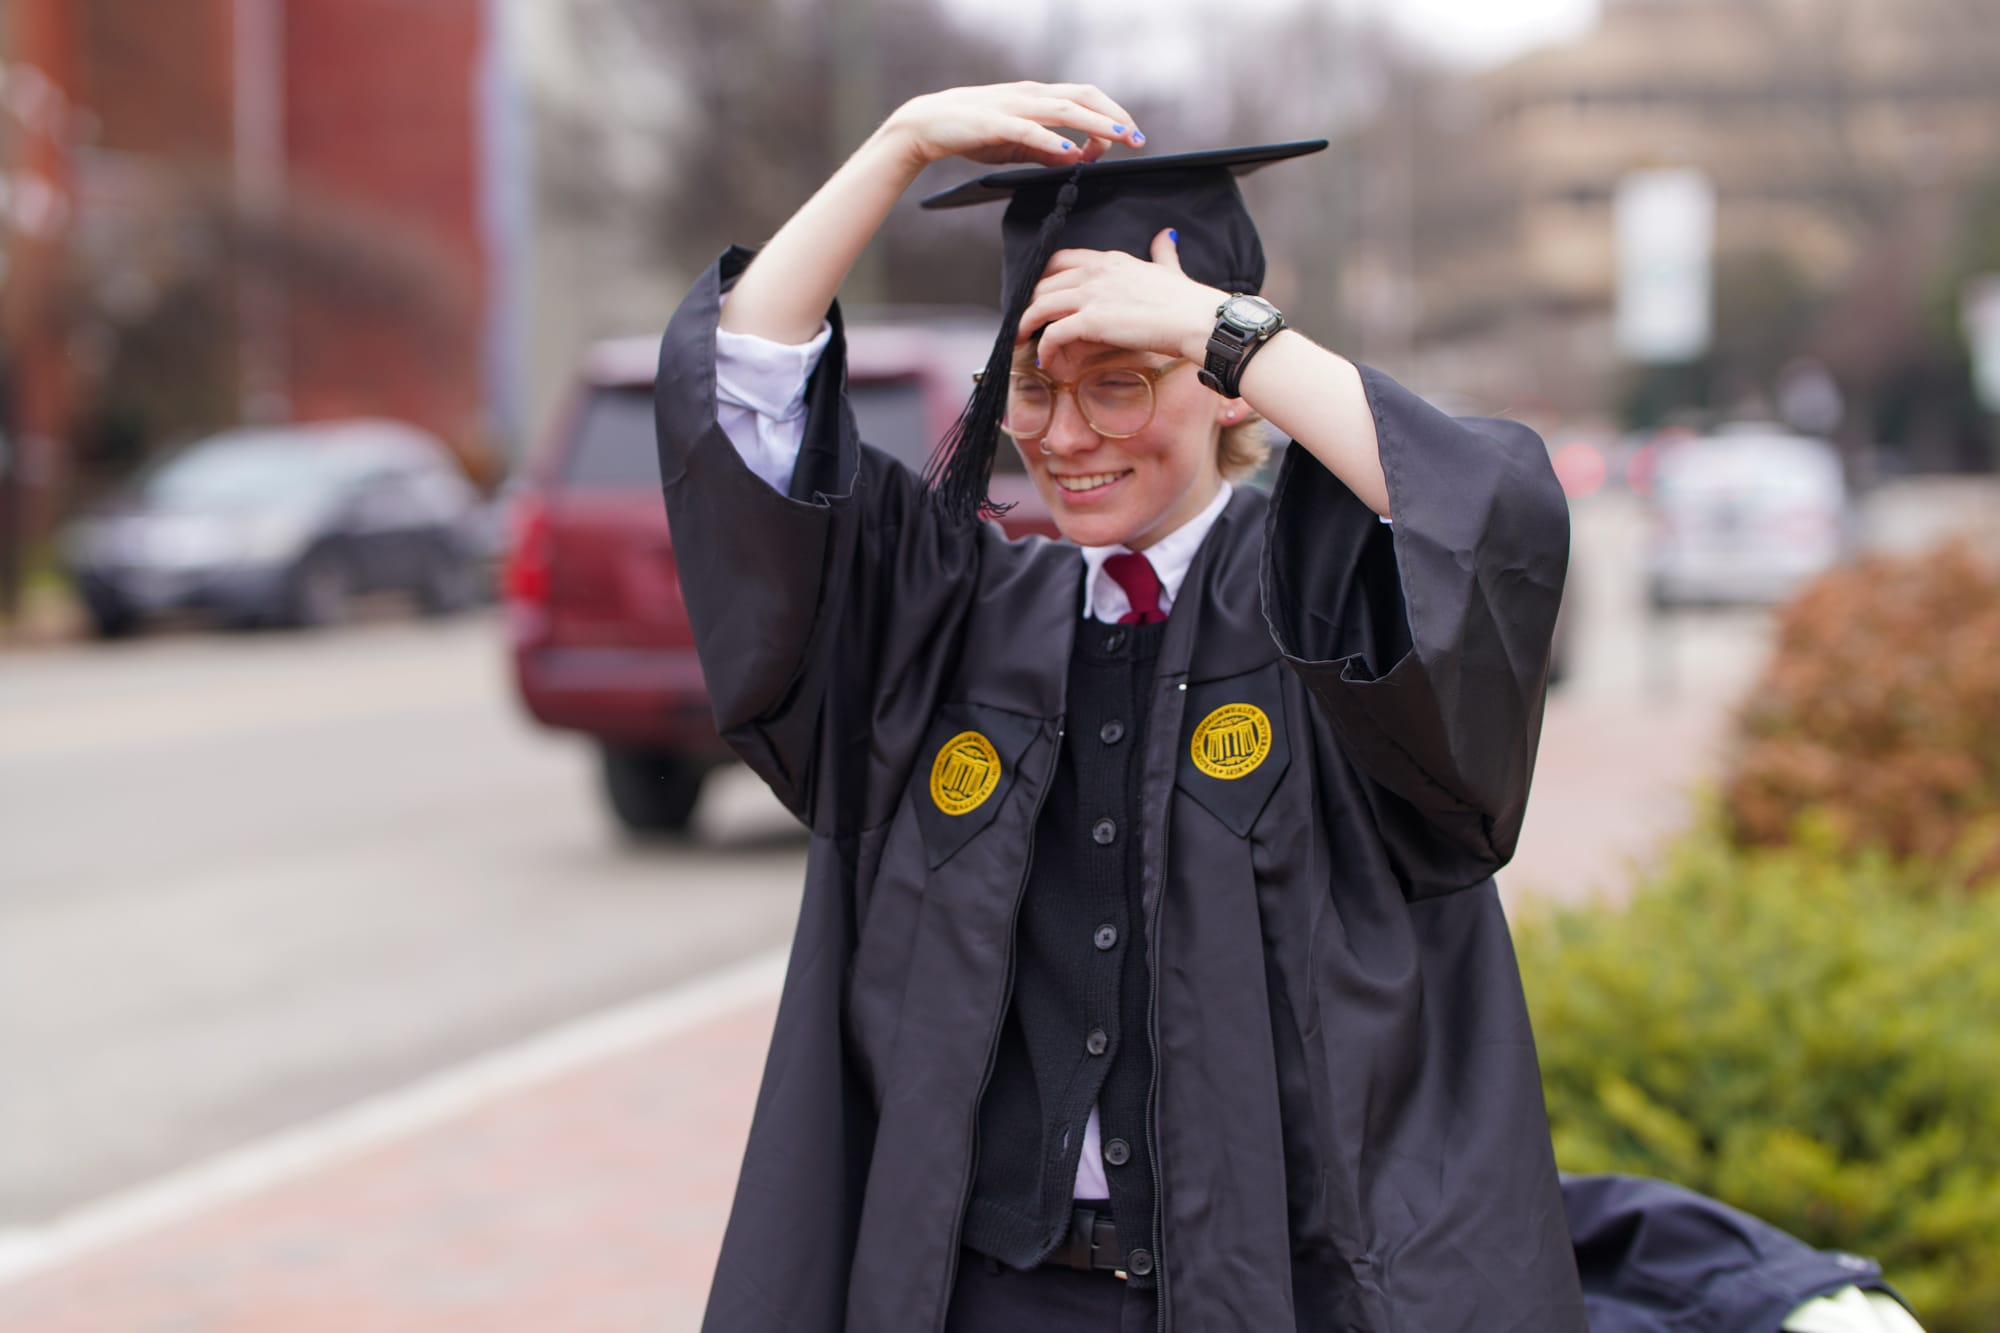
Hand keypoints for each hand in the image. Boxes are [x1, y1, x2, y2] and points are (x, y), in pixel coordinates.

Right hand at [876, 81, 1144, 171]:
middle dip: (1114, 116)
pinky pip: (1027, 129)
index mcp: (1037, 97)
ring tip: (1119, 138)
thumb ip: (1046, 150)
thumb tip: (1077, 157)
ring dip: (1095, 123)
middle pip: (1082, 97)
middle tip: (1138, 138)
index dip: (1110, 116)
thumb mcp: (1016, 143)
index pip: (1084, 99)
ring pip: (1063, 109)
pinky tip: (1069, 148)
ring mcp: (1013, 106)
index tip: (1127, 139)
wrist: (926, 124)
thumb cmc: (972, 132)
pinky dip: (1050, 137)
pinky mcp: (993, 122)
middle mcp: (1030, 95)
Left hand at [1016, 229, 1222, 373]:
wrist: (1194, 319)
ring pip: (1040, 305)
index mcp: (1110, 260)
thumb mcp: (1169, 267)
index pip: (1061, 260)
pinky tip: (1044, 360)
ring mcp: (1091, 295)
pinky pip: (1053, 333)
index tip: (1037, 294)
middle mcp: (1095, 273)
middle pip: (1044, 283)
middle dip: (1029, 302)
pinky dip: (1044, 349)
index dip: (1043, 277)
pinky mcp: (1091, 322)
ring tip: (1021, 340)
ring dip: (1025, 324)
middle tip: (1026, 321)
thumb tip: (1166, 235)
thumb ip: (1162, 251)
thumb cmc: (1185, 299)